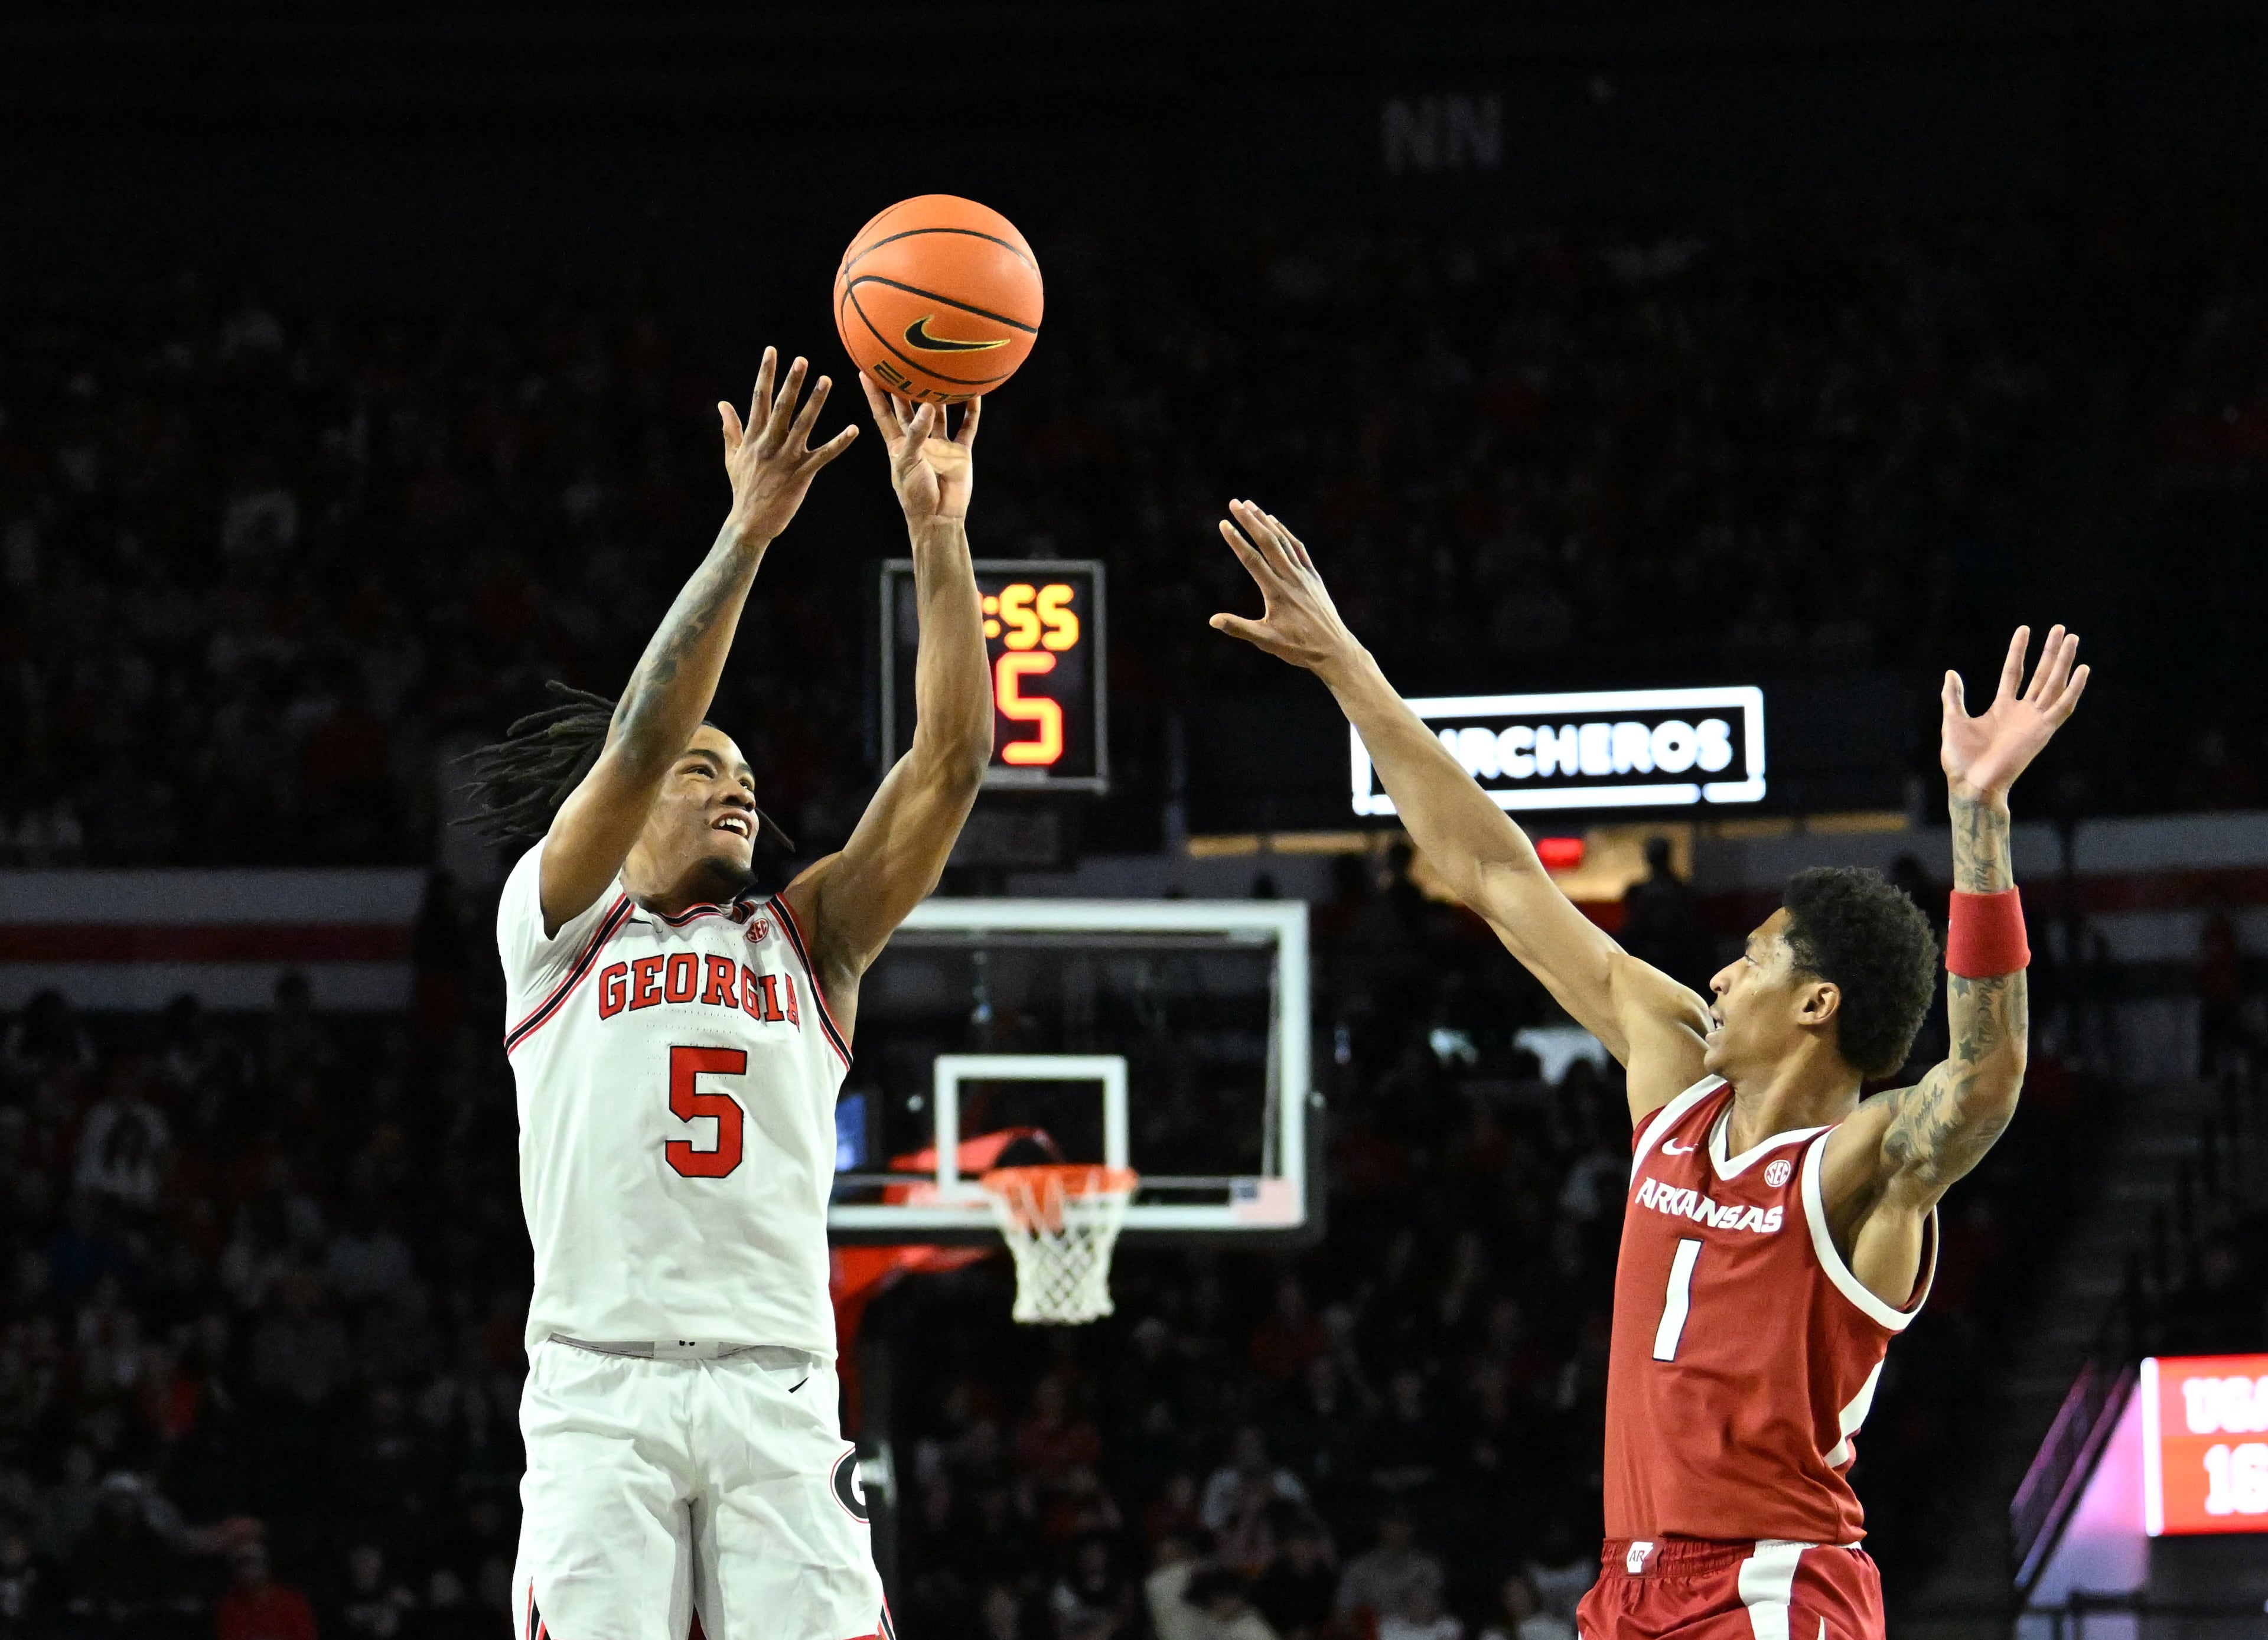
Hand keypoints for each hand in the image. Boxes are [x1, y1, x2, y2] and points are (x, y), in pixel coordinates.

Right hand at [718, 349, 858, 543]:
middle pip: (781, 407)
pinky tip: (854, 429)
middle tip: (802, 360)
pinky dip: (839, 443)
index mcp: (752, 437)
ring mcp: (785, 459)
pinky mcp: (801, 474)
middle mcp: (768, 444)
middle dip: (791, 382)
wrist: (749, 522)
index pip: (758, 398)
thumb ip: (730, 428)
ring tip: (827, 379)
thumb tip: (722, 404)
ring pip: (802, 424)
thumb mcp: (732, 457)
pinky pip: (823, 455)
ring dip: (815, 401)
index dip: (766, 373)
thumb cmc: (742, 489)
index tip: (772, 351)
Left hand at [863, 376, 978, 524]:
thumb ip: (917, 434)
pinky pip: (966, 428)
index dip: (874, 393)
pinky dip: (971, 412)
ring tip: (942, 371)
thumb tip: (928, 406)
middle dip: (906, 386)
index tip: (865, 370)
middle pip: (910, 408)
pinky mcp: (959, 452)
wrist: (938, 517)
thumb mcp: (908, 462)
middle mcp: (918, 440)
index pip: (882, 413)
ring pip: (940, 414)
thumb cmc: (915, 494)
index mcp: (897, 444)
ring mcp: (939, 445)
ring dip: (941, 396)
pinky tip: (975, 395)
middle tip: (905, 360)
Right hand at [1209, 501, 1364, 675]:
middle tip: (1234, 502)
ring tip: (1250, 505)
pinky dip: (1285, 533)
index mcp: (1276, 593)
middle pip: (1268, 542)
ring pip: (1283, 541)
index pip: (1252, 560)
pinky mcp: (1313, 577)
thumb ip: (1239, 628)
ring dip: (1266, 522)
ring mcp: (1304, 575)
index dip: (1236, 540)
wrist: (1334, 649)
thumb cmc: (1298, 648)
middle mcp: (1291, 578)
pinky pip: (1298, 548)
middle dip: (1250, 520)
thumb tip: (1213, 621)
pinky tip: (1275, 523)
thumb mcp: (1266, 641)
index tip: (1223, 523)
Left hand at [1941, 624, 2089, 800]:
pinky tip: (2083, 670)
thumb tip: (1951, 673)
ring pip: (2054, 685)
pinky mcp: (2043, 731)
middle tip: (2061, 629)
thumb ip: (1954, 697)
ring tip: (2072, 638)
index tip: (2024, 629)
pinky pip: (2063, 707)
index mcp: (2001, 708)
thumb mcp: (1953, 720)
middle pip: (2040, 675)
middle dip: (2050, 652)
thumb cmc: (1960, 759)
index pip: (2014, 672)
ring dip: (2064, 662)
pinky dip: (2074, 689)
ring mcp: (2034, 720)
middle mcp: (2022, 712)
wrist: (1970, 784)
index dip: (2019, 651)